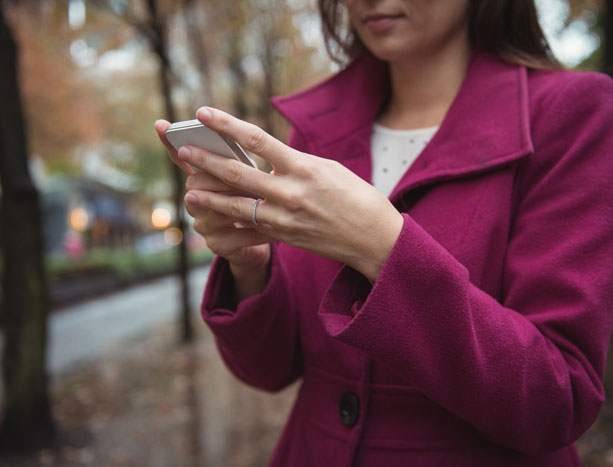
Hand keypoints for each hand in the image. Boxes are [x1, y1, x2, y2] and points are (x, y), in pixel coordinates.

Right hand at [155, 119, 271, 296]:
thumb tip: (238, 135)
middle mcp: (195, 201)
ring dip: (238, 203)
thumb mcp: (251, 176)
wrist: (264, 238)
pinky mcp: (218, 246)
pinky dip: (256, 231)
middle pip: (196, 183)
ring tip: (261, 198)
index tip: (162, 124)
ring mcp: (204, 224)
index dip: (170, 143)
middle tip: (242, 171)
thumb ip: (239, 162)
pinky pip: (235, 236)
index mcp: (202, 179)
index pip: (182, 158)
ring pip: (214, 210)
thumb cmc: (257, 199)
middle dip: (219, 176)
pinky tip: (274, 228)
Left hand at [178, 106, 403, 282]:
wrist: (375, 238)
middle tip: (183, 152)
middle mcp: (290, 192)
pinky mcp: (285, 238)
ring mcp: (285, 218)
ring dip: (210, 199)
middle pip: (237, 173)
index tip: (203, 113)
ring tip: (189, 194)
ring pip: (237, 206)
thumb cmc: (357, 197)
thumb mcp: (329, 169)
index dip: (226, 125)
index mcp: (303, 167)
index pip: (256, 140)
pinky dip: (231, 224)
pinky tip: (215, 222)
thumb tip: (270, 159)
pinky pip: (251, 228)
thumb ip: (296, 164)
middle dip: (206, 162)